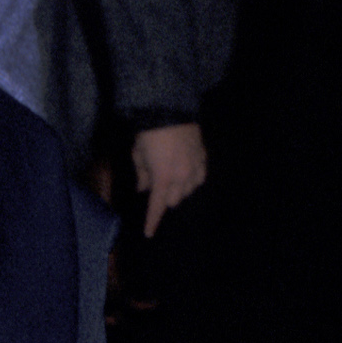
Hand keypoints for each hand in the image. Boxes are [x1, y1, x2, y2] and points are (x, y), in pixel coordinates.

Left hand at [131, 121, 206, 236]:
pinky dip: (193, 181)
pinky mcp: (203, 157)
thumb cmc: (148, 132)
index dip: (152, 221)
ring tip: (171, 180)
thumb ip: (142, 175)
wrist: (170, 109)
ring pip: (189, 191)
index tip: (149, 233)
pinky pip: (200, 178)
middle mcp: (182, 177)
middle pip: (173, 201)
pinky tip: (188, 177)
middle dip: (164, 199)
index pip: (157, 207)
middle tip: (157, 188)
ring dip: (179, 190)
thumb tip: (144, 188)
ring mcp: (195, 167)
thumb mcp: (138, 154)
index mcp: (163, 178)